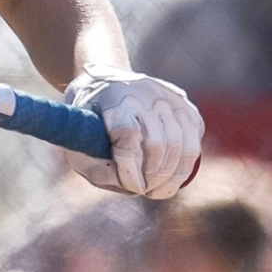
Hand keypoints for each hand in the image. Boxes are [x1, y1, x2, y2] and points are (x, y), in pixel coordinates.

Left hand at [64, 68, 202, 199]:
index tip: (133, 187)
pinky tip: (171, 178)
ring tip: (157, 191)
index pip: (127, 134)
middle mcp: (143, 94)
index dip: (131, 167)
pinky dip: (185, 165)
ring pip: (180, 144)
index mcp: (113, 99)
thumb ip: (97, 168)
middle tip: (146, 191)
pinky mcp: (184, 105)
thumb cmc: (89, 118)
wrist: (106, 80)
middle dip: (153, 176)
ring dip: (172, 176)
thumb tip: (133, 188)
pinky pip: (193, 140)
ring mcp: (167, 97)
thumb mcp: (78, 140)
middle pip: (157, 143)